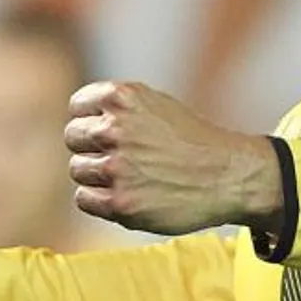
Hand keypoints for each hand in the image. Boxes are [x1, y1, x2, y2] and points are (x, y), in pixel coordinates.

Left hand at [64, 81, 282, 235]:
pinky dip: (99, 199)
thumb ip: (117, 107)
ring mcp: (116, 167)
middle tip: (120, 157)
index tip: (109, 132)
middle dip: (91, 147)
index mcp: (123, 98)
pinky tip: (125, 194)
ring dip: (96, 175)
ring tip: (128, 176)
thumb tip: (79, 118)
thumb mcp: (156, 104)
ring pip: (77, 169)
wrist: (227, 176)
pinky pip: (84, 198)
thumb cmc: (191, 141)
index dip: (92, 120)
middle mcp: (115, 129)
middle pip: (73, 137)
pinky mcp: (120, 202)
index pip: (78, 106)